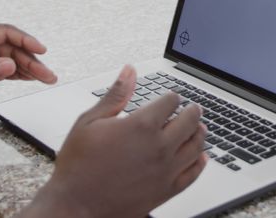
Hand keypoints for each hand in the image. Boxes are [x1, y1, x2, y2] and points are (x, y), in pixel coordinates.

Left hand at [0, 23, 57, 119]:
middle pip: (12, 49)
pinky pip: (5, 70)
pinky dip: (19, 75)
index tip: (41, 50)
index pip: (5, 33)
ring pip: (12, 60)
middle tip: (48, 74)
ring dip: (29, 69)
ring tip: (47, 78)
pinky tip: (31, 79)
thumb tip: (10, 65)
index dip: (25, 40)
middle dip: (31, 61)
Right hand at [21, 66, 207, 217]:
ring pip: (197, 145)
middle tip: (192, 109)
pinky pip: (194, 173)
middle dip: (192, 111)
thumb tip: (129, 71)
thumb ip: (115, 95)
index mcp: (141, 125)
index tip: (170, 98)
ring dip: (200, 132)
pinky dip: (200, 162)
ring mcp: (166, 170)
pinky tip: (200, 156)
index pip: (171, 101)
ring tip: (198, 127)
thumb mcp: (90, 122)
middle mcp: (159, 146)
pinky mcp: (167, 190)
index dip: (171, 97)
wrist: (75, 205)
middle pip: (190, 120)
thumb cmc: (78, 165)